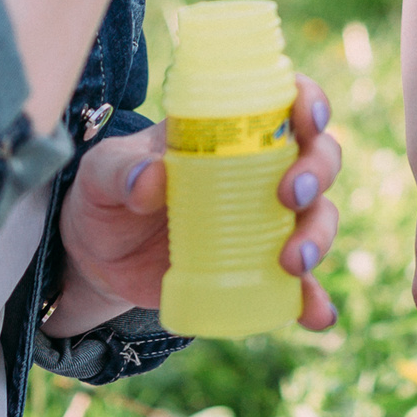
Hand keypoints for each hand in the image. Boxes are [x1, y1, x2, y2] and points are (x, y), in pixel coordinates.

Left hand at [53, 75, 345, 332]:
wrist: (97, 258)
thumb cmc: (106, 196)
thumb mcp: (101, 174)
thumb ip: (118, 171)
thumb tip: (151, 179)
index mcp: (229, 131)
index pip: (286, 102)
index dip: (310, 103)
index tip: (310, 119)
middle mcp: (260, 170)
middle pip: (317, 157)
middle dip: (317, 172)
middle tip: (291, 195)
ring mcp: (264, 221)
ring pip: (318, 216)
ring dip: (319, 235)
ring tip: (291, 262)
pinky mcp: (258, 269)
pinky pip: (299, 283)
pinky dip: (313, 299)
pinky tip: (317, 314)